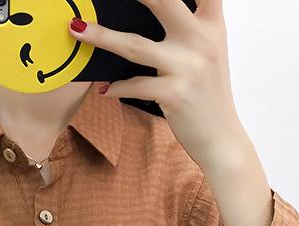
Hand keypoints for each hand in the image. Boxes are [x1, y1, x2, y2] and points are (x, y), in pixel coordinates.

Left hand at [68, 0, 242, 166]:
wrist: (221, 138)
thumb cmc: (207, 94)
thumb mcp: (208, 53)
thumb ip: (190, 26)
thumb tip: (155, 7)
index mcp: (212, 26)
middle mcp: (202, 41)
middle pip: (163, 1)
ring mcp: (188, 67)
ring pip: (135, 45)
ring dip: (102, 36)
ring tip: (78, 28)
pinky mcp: (175, 94)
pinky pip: (135, 85)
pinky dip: (117, 87)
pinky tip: (105, 89)